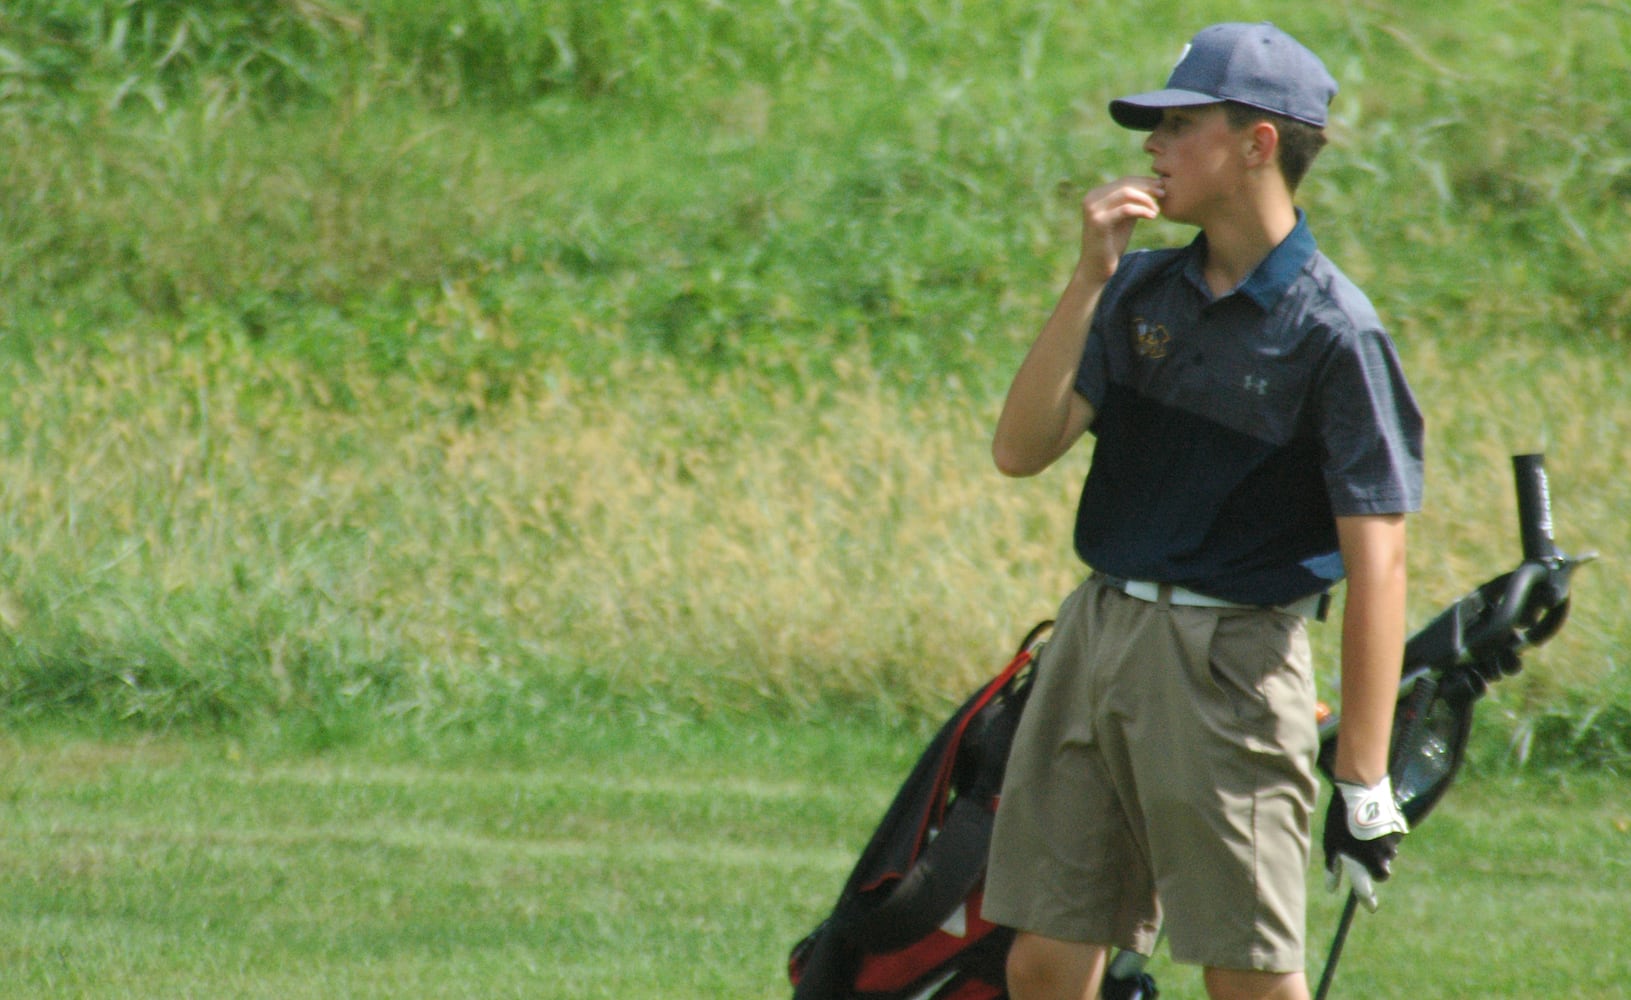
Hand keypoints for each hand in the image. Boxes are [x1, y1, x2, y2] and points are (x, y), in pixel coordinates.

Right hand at [1077, 177, 1164, 280]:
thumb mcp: (1123, 218)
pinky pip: (1126, 209)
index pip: (1124, 181)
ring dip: (1146, 199)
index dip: (1145, 182)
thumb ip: (1131, 202)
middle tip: (1164, 194)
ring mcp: (1093, 210)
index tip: (1161, 188)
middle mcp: (1091, 199)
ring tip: (1157, 209)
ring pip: (1126, 193)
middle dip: (1148, 187)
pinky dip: (1142, 210)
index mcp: (1095, 195)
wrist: (1096, 268)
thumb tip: (1152, 186)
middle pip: (1126, 184)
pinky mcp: (1099, 222)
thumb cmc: (1111, 244)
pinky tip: (1152, 216)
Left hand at [1323, 777, 1408, 911]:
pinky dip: (1384, 834)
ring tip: (1363, 830)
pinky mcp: (1399, 832)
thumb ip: (1333, 867)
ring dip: (1378, 849)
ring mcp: (1392, 846)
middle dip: (1373, 867)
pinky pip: (1392, 839)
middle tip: (1361, 853)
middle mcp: (1381, 860)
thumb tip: (1332, 890)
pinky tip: (1373, 820)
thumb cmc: (1340, 820)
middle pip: (1380, 873)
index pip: (1365, 891)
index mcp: (1362, 865)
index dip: (1367, 900)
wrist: (1361, 792)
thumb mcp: (1331, 844)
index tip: (1370, 907)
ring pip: (1387, 855)